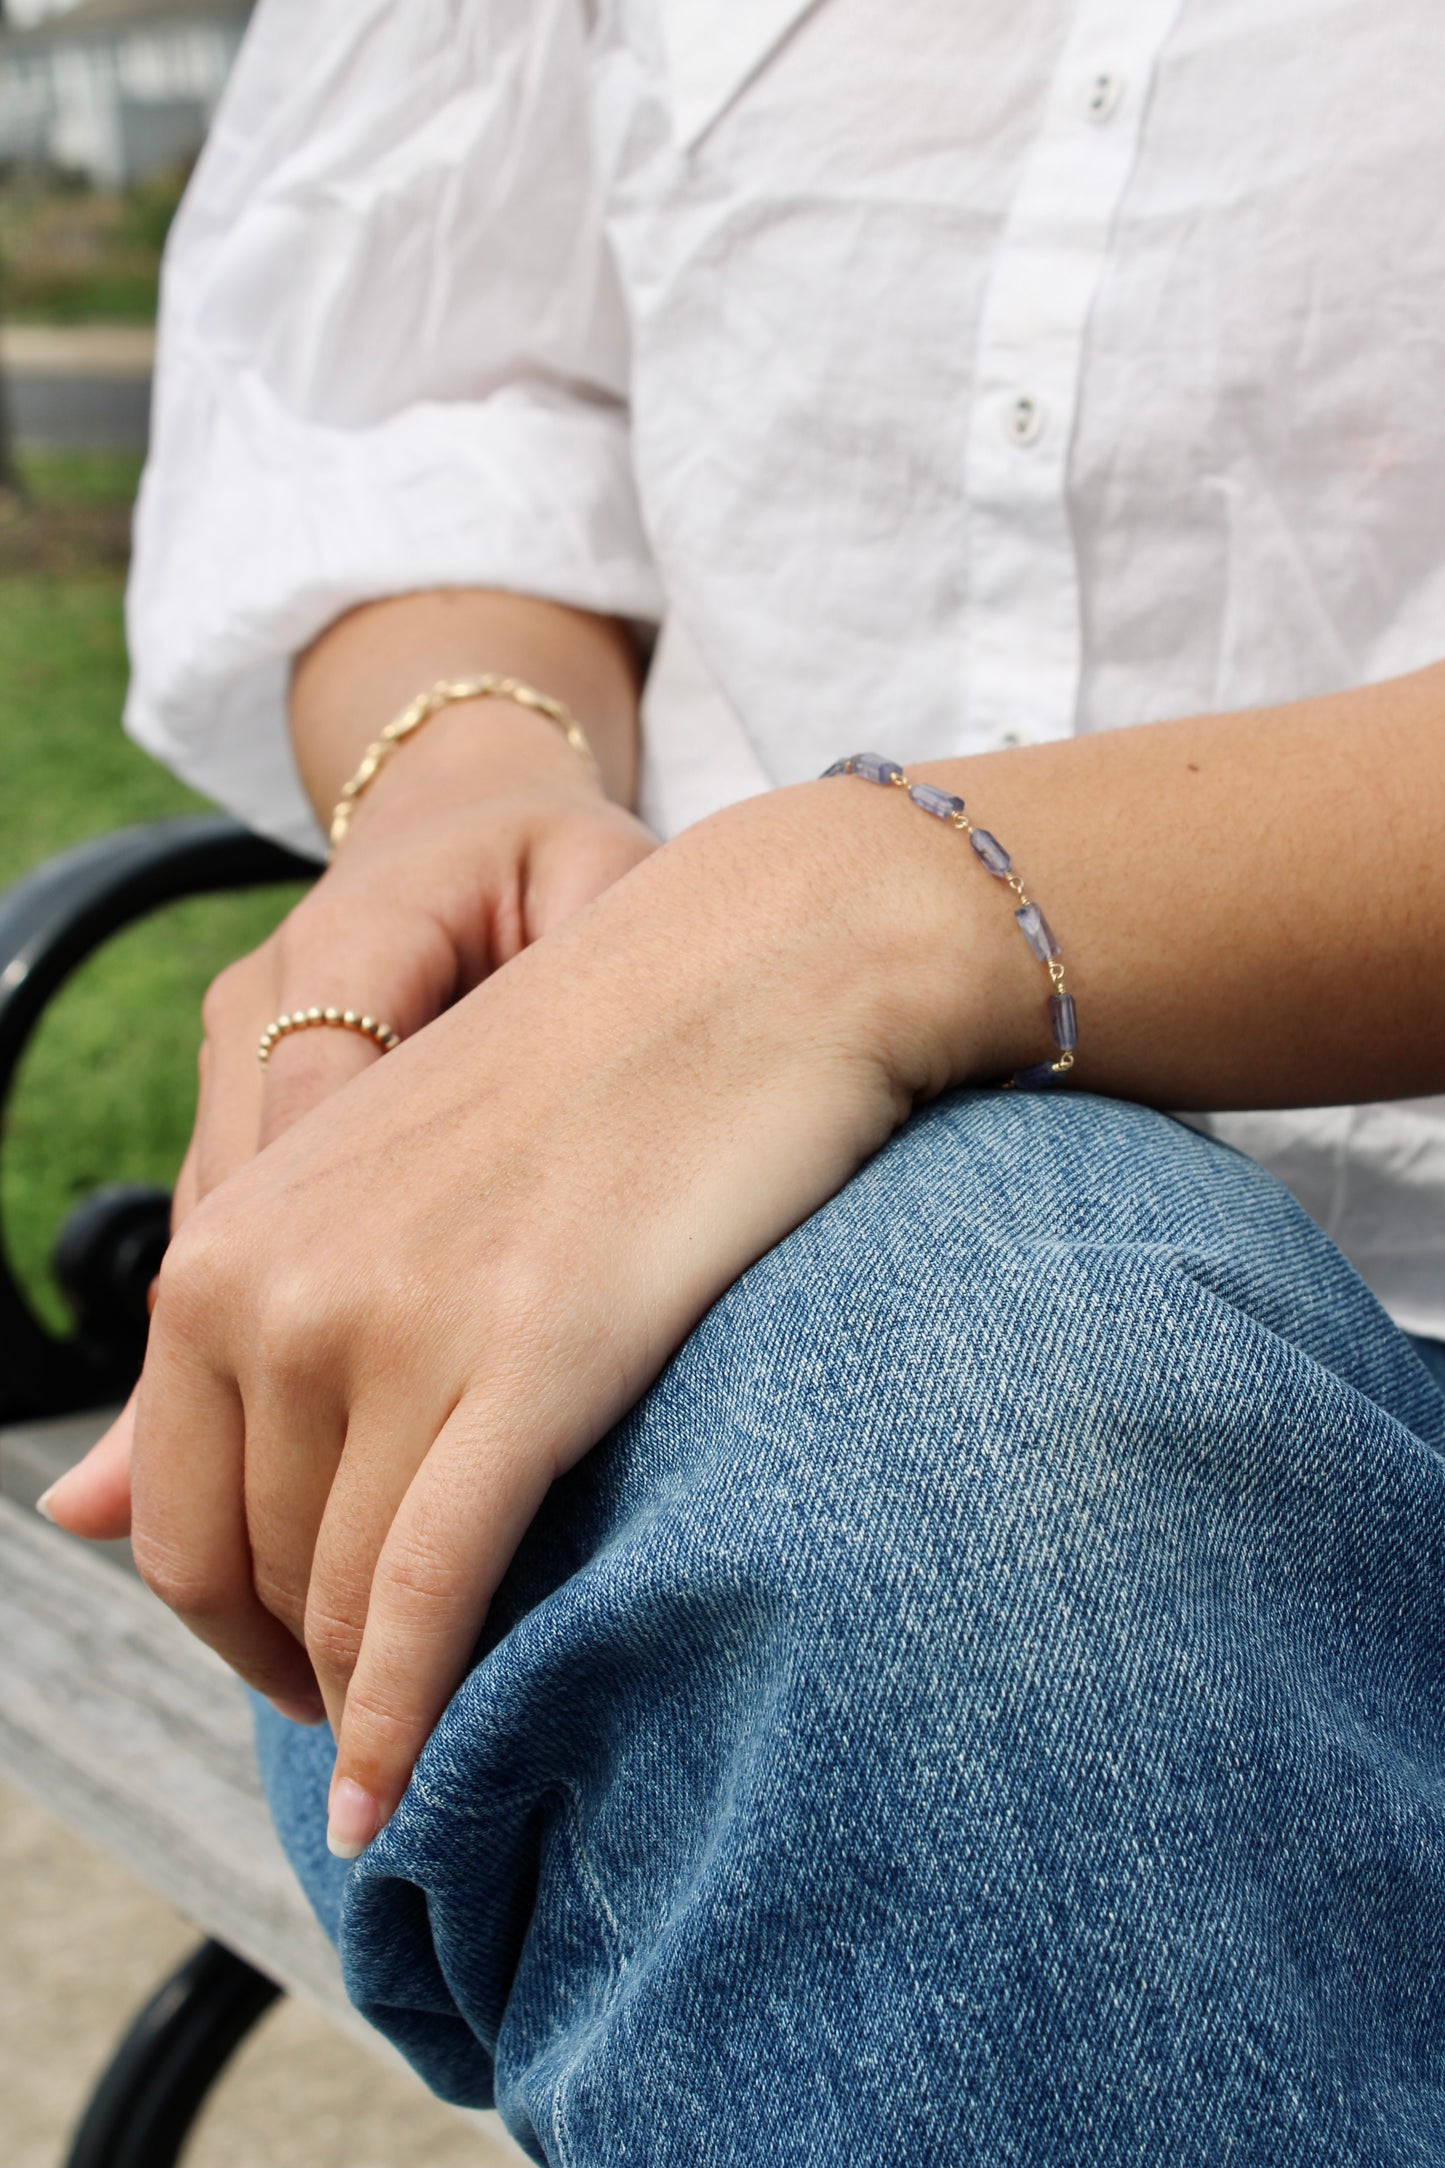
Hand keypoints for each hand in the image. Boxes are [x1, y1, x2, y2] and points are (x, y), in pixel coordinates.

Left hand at [67, 779, 979, 1851]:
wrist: (748, 973)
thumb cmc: (573, 1088)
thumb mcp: (363, 1200)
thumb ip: (222, 1358)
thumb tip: (68, 1518)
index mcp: (226, 1240)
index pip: (174, 1504)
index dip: (230, 1616)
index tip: (302, 1659)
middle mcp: (277, 1285)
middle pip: (241, 1570)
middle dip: (292, 1670)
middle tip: (372, 1715)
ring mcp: (397, 1323)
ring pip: (332, 1597)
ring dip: (364, 1702)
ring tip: (417, 1745)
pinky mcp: (525, 1364)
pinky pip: (426, 1595)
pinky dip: (405, 1717)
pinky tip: (400, 1796)